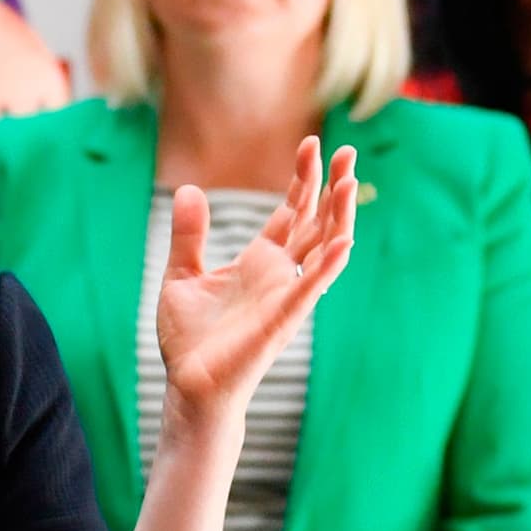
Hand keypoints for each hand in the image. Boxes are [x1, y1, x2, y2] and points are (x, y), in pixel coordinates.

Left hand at [155, 136, 356, 432]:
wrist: (189, 386)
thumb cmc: (190, 341)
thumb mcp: (180, 276)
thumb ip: (188, 235)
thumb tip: (188, 189)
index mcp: (259, 262)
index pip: (292, 212)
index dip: (303, 179)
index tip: (310, 144)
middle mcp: (280, 276)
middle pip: (315, 223)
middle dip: (331, 187)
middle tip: (349, 150)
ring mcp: (284, 296)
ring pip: (322, 250)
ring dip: (339, 217)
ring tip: (350, 181)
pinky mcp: (281, 320)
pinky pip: (309, 288)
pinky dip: (326, 265)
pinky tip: (342, 239)